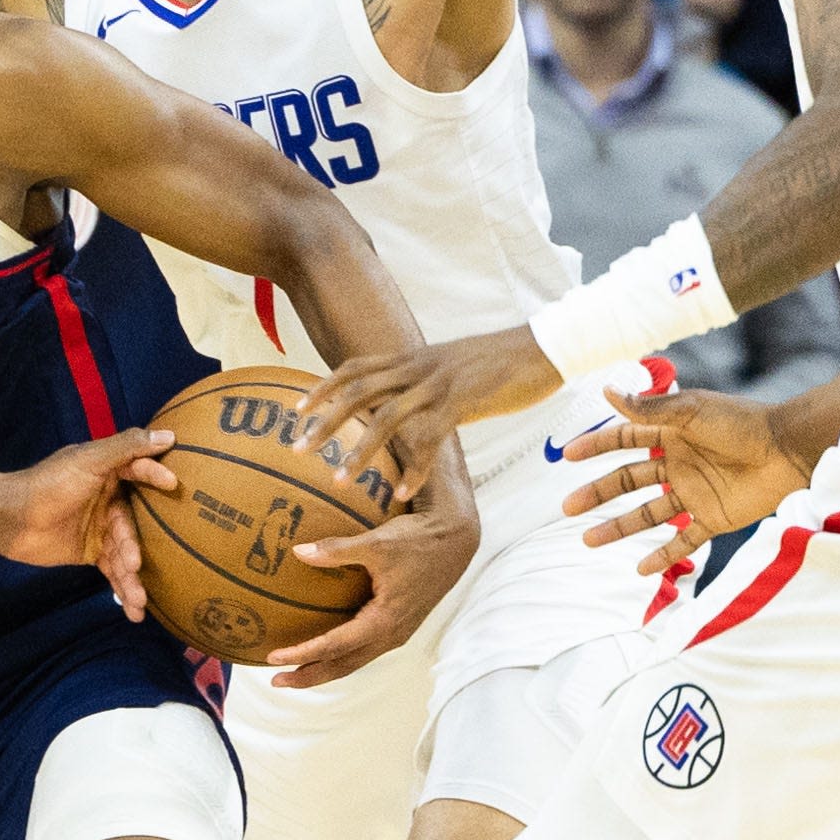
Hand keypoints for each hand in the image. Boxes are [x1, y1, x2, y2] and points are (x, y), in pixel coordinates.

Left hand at [0, 428, 181, 613]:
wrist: (10, 519)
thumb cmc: (49, 484)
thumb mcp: (89, 460)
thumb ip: (126, 447)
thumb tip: (168, 435)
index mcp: (110, 474)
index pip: (141, 475)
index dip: (157, 480)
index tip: (174, 487)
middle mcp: (109, 500)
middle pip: (134, 526)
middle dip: (137, 549)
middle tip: (136, 564)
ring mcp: (101, 528)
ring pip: (125, 553)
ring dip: (132, 579)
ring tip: (139, 601)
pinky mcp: (90, 552)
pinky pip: (112, 570)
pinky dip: (122, 588)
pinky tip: (133, 610)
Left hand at [271, 478, 482, 688]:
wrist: (455, 540)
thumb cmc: (417, 540)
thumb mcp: (376, 543)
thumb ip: (336, 550)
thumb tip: (298, 552)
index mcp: (385, 620)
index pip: (335, 646)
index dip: (303, 653)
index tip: (274, 657)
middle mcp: (392, 634)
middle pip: (344, 665)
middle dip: (309, 675)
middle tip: (276, 680)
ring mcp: (397, 632)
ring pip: (355, 661)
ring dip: (325, 669)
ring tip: (294, 673)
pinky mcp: (400, 625)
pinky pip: (365, 650)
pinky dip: (342, 656)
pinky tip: (326, 651)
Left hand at [301, 330, 560, 473]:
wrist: (542, 346)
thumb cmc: (498, 359)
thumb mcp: (451, 364)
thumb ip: (424, 378)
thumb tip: (405, 393)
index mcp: (412, 357)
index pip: (354, 367)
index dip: (323, 386)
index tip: (297, 409)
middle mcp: (417, 367)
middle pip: (357, 392)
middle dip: (323, 421)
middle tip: (297, 449)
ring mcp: (438, 384)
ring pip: (386, 418)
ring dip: (359, 452)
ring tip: (339, 482)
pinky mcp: (462, 402)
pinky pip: (430, 439)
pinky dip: (414, 469)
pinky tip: (402, 493)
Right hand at [556, 383, 805, 573]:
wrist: (788, 451)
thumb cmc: (742, 424)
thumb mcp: (691, 410)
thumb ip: (649, 407)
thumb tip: (606, 390)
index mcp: (672, 433)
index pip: (625, 440)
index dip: (596, 446)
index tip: (567, 456)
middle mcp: (678, 464)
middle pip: (628, 481)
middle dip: (597, 493)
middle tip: (568, 507)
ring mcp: (694, 493)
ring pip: (647, 514)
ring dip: (618, 527)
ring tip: (588, 541)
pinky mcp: (713, 518)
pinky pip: (683, 541)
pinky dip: (663, 556)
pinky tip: (640, 569)